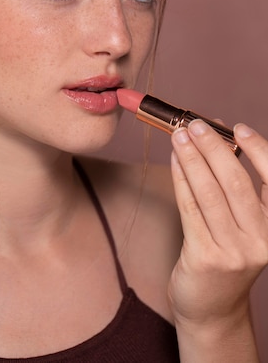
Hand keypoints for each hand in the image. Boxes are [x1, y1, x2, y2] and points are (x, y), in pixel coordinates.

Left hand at [168, 119, 267, 328]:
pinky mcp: (205, 257)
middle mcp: (262, 240)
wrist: (212, 307)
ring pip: (209, 192)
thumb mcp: (241, 223)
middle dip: (214, 148)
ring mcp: (234, 252)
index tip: (237, 128)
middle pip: (236, 182)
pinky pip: (189, 207)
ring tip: (179, 136)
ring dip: (192, 158)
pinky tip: (174, 161)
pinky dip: (180, 179)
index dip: (258, 150)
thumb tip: (218, 135)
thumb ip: (234, 184)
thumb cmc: (225, 255)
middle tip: (196, 125)